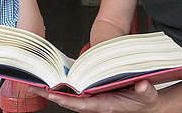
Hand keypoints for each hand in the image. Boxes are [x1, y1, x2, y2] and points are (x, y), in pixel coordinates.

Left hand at [28, 79, 159, 112]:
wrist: (146, 102)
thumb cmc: (145, 100)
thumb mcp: (148, 95)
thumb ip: (145, 91)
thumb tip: (141, 86)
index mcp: (106, 105)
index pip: (82, 104)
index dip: (66, 100)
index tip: (51, 93)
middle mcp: (96, 102)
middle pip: (69, 100)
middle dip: (51, 94)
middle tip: (32, 87)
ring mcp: (94, 97)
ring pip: (69, 95)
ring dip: (53, 89)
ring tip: (35, 82)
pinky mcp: (94, 91)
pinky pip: (76, 88)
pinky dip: (64, 83)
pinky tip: (54, 75)